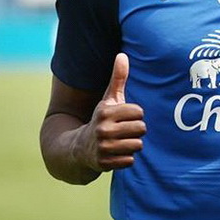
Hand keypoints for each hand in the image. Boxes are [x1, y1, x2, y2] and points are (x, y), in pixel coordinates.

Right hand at [76, 53, 146, 171]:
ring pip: (137, 145)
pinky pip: (130, 160)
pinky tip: (116, 153)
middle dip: (135, 130)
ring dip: (132, 144)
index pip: (139, 112)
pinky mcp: (104, 163)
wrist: (79, 148)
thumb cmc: (102, 120)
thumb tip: (122, 55)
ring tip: (120, 141)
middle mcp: (103, 130)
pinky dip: (126, 158)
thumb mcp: (108, 99)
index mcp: (105, 112)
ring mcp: (103, 148)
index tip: (125, 117)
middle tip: (123, 131)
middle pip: (141, 128)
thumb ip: (118, 78)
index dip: (135, 115)